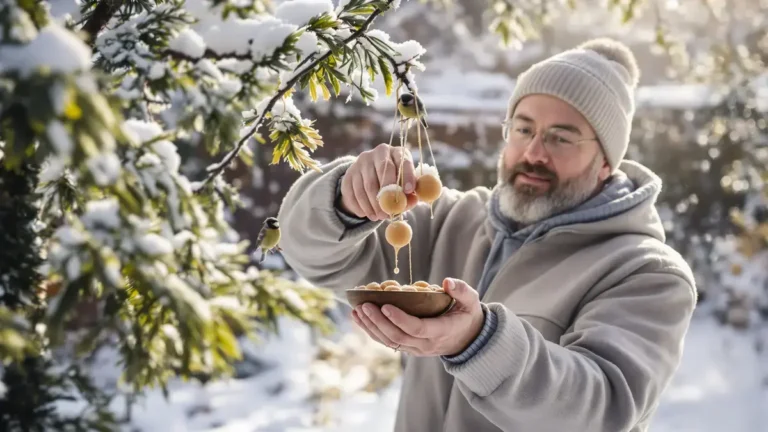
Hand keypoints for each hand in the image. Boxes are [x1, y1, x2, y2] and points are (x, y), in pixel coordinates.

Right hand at [340, 143, 418, 220]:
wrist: (370, 179)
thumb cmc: (394, 184)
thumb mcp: (405, 187)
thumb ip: (410, 195)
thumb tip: (413, 200)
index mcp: (396, 152)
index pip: (402, 160)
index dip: (407, 175)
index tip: (409, 191)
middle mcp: (378, 153)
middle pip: (383, 171)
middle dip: (387, 194)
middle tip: (389, 212)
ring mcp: (361, 162)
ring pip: (367, 185)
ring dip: (373, 205)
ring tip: (378, 217)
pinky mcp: (348, 174)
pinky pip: (353, 193)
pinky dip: (360, 206)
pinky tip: (366, 214)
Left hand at [352, 278, 484, 356]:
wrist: (468, 339)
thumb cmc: (467, 315)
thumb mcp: (471, 302)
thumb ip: (462, 291)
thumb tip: (447, 282)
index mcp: (441, 332)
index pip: (417, 329)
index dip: (400, 319)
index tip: (385, 306)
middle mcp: (426, 344)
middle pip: (398, 337)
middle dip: (378, 321)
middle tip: (364, 305)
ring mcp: (416, 349)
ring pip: (389, 342)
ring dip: (371, 327)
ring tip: (357, 311)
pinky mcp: (408, 348)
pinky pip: (387, 342)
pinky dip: (372, 331)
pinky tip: (359, 318)